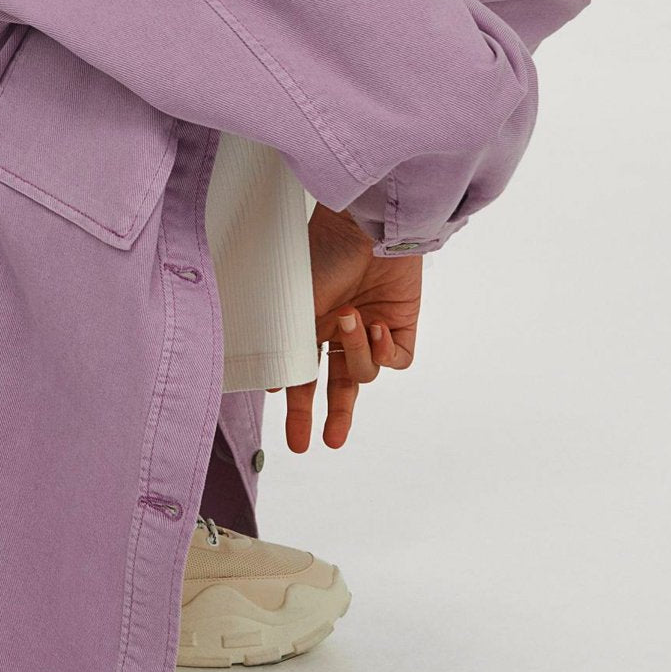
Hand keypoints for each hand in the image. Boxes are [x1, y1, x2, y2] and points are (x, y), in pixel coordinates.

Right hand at [266, 203, 421, 451]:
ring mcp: (371, 329)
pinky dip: (385, 352)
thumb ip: (284, 343)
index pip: (302, 375)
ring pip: (365, 374)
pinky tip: (377, 327)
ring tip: (351, 321)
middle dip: (328, 417)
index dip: (297, 407)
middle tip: (317, 445)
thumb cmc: (320, 255)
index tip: (294, 435)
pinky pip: (395, 360)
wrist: (365, 226)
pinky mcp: (402, 326)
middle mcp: (339, 332)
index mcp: (308, 326)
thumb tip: (269, 383)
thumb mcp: (290, 303)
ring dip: (356, 355)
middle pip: (336, 386)